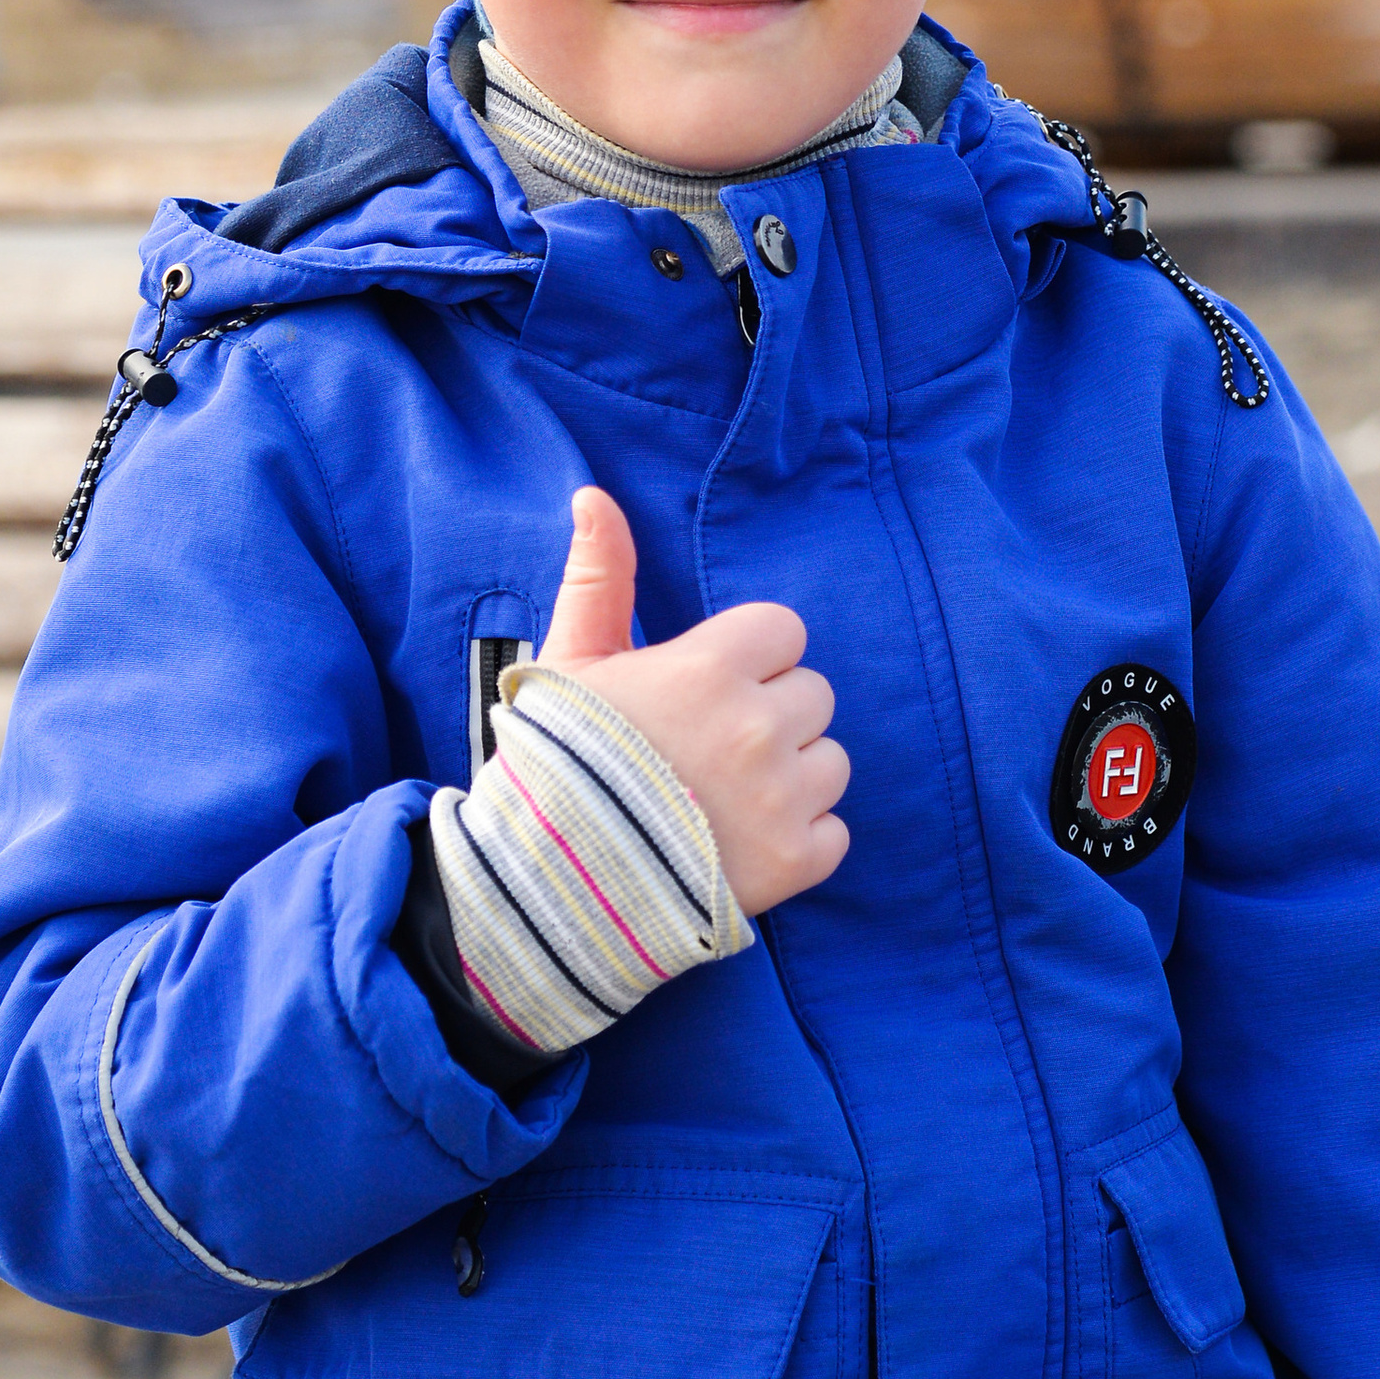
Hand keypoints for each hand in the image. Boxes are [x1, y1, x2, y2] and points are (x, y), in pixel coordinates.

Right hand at [535, 487, 848, 914]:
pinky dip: (799, 839)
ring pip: (831, 761)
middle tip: (708, 750)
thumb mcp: (570, 660)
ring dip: (792, 777)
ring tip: (726, 798)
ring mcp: (782, 797)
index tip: (705, 689)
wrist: (545, 883)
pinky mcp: (795, 861)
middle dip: (771, 715)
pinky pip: (834, 832)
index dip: (748, 659)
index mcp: (709, 668)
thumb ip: (599, 575)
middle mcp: (757, 727)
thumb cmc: (554, 763)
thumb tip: (593, 494)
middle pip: (812, 695)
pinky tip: (743, 843)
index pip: (784, 632)